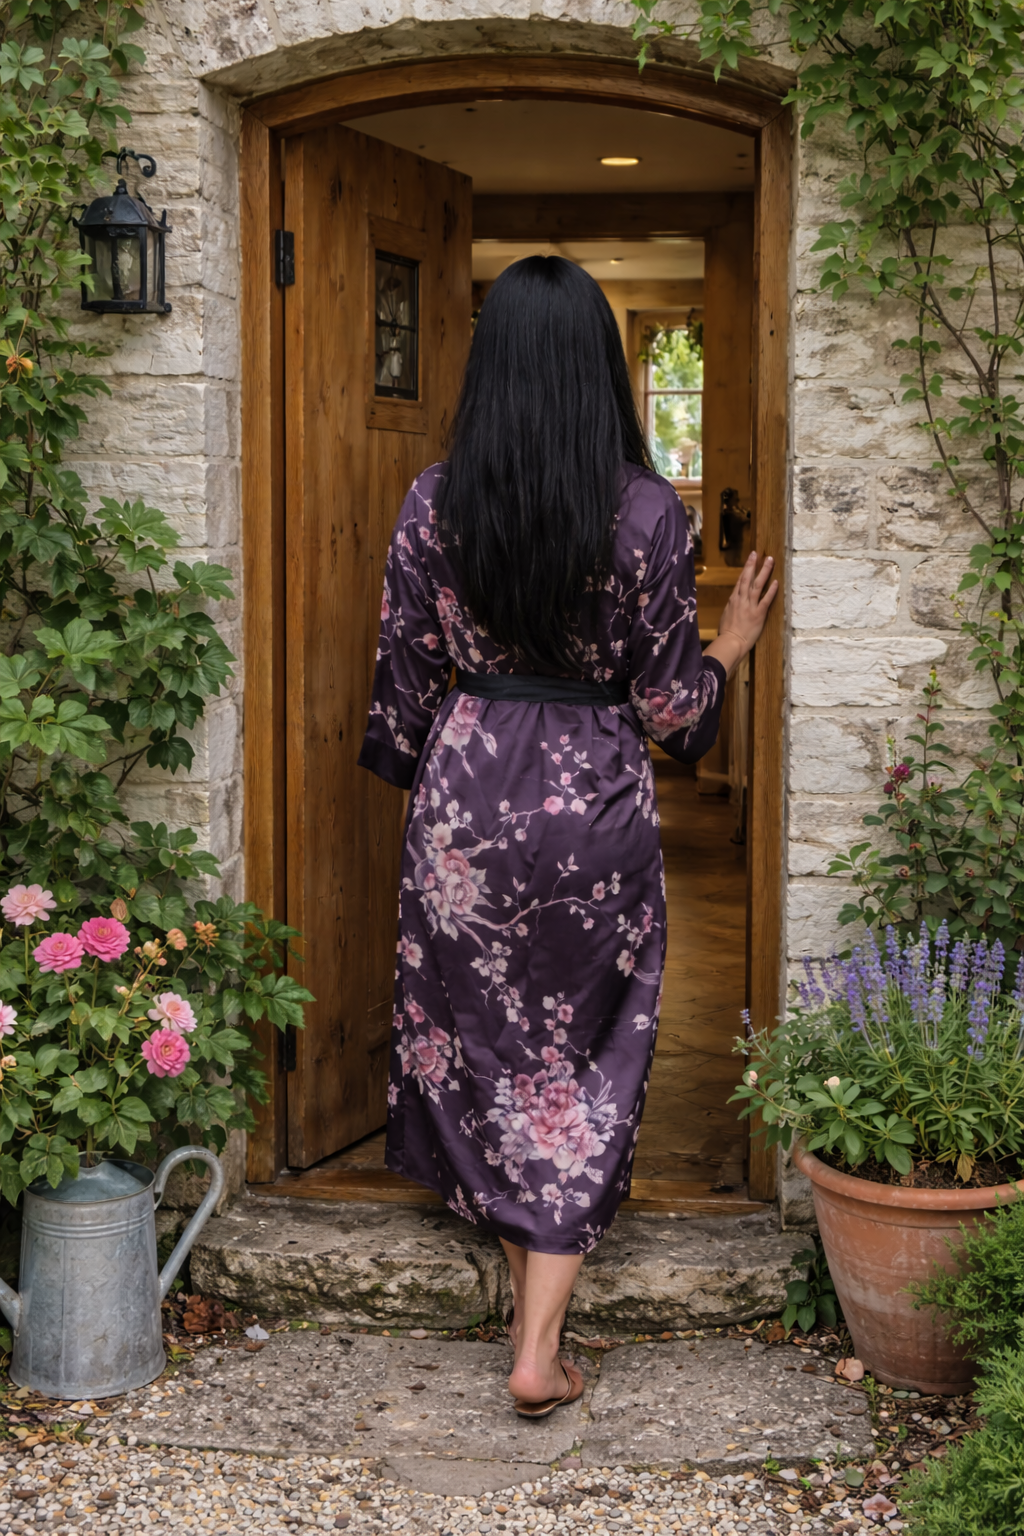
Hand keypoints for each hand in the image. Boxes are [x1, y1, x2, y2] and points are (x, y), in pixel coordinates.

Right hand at [705, 552, 777, 677]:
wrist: (730, 642)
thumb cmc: (726, 633)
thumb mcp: (726, 617)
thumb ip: (732, 608)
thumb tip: (735, 604)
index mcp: (733, 601)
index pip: (740, 582)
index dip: (745, 570)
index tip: (750, 559)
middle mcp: (741, 600)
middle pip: (747, 578)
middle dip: (752, 565)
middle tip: (757, 554)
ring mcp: (750, 605)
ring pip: (757, 585)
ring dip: (764, 572)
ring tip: (769, 560)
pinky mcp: (758, 613)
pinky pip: (766, 599)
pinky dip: (771, 590)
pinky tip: (776, 582)